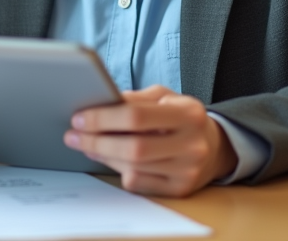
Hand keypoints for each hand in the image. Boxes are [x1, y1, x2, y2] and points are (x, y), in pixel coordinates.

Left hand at [63, 85, 238, 195]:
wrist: (214, 146)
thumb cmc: (180, 117)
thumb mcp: (164, 97)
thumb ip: (136, 99)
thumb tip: (100, 103)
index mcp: (188, 113)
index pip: (137, 116)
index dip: (103, 118)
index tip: (79, 117)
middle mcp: (192, 144)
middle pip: (134, 147)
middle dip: (97, 141)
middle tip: (73, 135)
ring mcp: (188, 170)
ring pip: (134, 167)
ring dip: (102, 156)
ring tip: (86, 144)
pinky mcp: (180, 189)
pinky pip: (139, 183)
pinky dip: (118, 170)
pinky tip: (109, 158)